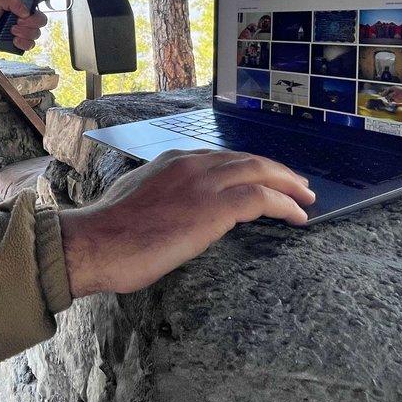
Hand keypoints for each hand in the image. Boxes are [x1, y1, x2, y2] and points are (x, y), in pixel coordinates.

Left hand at [0, 0, 48, 52]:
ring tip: (12, 32)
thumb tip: (26, 11)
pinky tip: (15, 41)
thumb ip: (11, 0)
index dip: (32, 14)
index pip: (37, 10)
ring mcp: (23, 32)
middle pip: (41, 22)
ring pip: (36, 34)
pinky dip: (24, 43)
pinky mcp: (19, 43)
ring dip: (25, 34)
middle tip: (17, 23)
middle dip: (30, 24)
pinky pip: (30, 45)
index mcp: (20, 7)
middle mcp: (24, 19)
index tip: (21, 16)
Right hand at [58, 149, 313, 297]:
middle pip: (247, 159)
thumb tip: (173, 213)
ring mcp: (203, 182)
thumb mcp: (136, 201)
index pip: (220, 158)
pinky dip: (284, 205)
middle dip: (276, 170)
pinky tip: (297, 217)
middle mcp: (190, 163)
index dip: (247, 167)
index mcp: (170, 161)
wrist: (95, 243)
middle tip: (298, 185)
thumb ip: (161, 198)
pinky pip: (261, 198)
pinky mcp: (214, 207)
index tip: (262, 178)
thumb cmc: (108, 234)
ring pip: (260, 171)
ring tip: (306, 199)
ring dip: (288, 185)